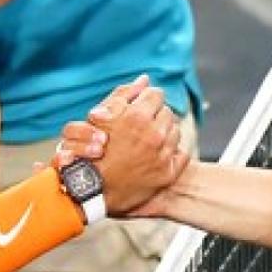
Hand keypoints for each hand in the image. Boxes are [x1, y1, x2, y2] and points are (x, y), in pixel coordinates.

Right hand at [58, 76, 188, 216]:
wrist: (92, 192)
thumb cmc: (91, 153)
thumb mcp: (99, 117)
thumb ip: (123, 94)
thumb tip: (145, 79)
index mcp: (137, 117)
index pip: (155, 94)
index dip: (145, 100)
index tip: (137, 109)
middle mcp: (154, 135)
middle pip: (167, 112)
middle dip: (154, 116)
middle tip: (139, 128)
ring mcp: (163, 155)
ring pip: (175, 131)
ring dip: (163, 134)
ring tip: (144, 143)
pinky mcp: (168, 173)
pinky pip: (180, 153)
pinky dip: (171, 153)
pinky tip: (154, 157)